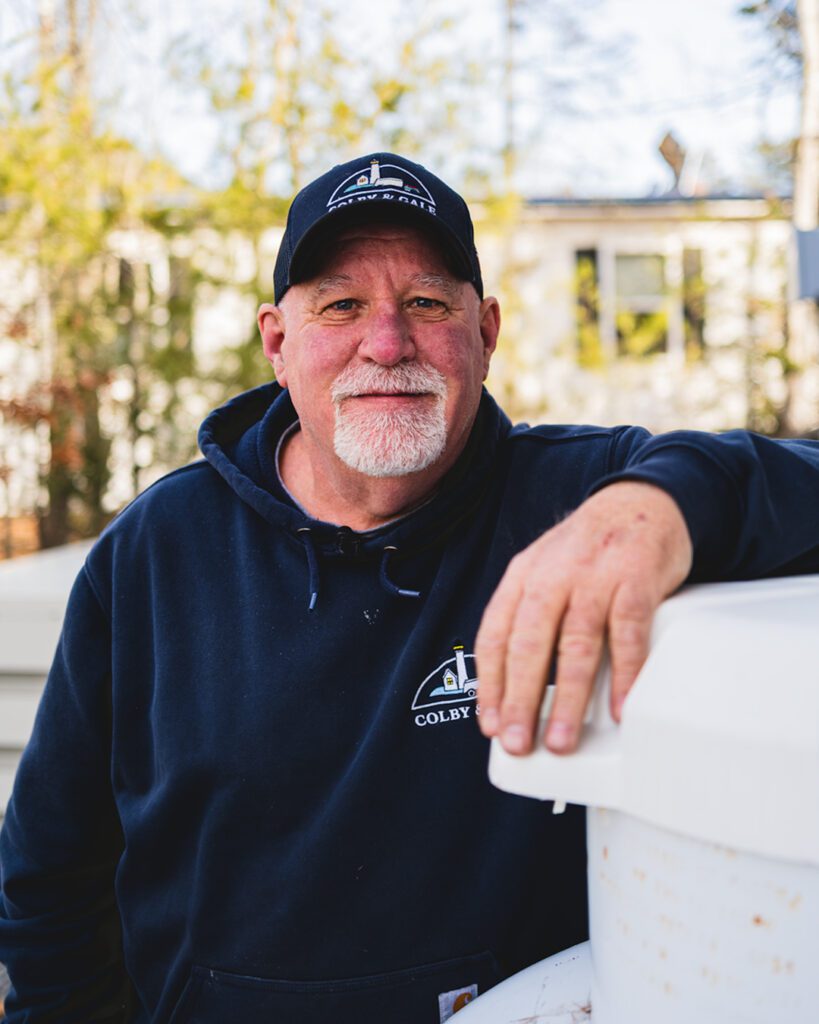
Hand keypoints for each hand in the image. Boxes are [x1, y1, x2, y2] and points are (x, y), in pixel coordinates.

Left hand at [475, 482, 692, 754]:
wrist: (640, 501)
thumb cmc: (589, 549)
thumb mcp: (545, 571)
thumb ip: (530, 618)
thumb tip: (519, 687)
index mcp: (523, 577)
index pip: (495, 636)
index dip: (490, 684)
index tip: (490, 723)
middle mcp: (553, 577)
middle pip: (529, 646)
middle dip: (520, 700)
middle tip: (518, 742)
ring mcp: (595, 578)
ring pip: (575, 646)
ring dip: (568, 699)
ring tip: (562, 738)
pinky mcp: (636, 580)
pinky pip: (628, 633)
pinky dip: (625, 674)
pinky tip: (621, 707)